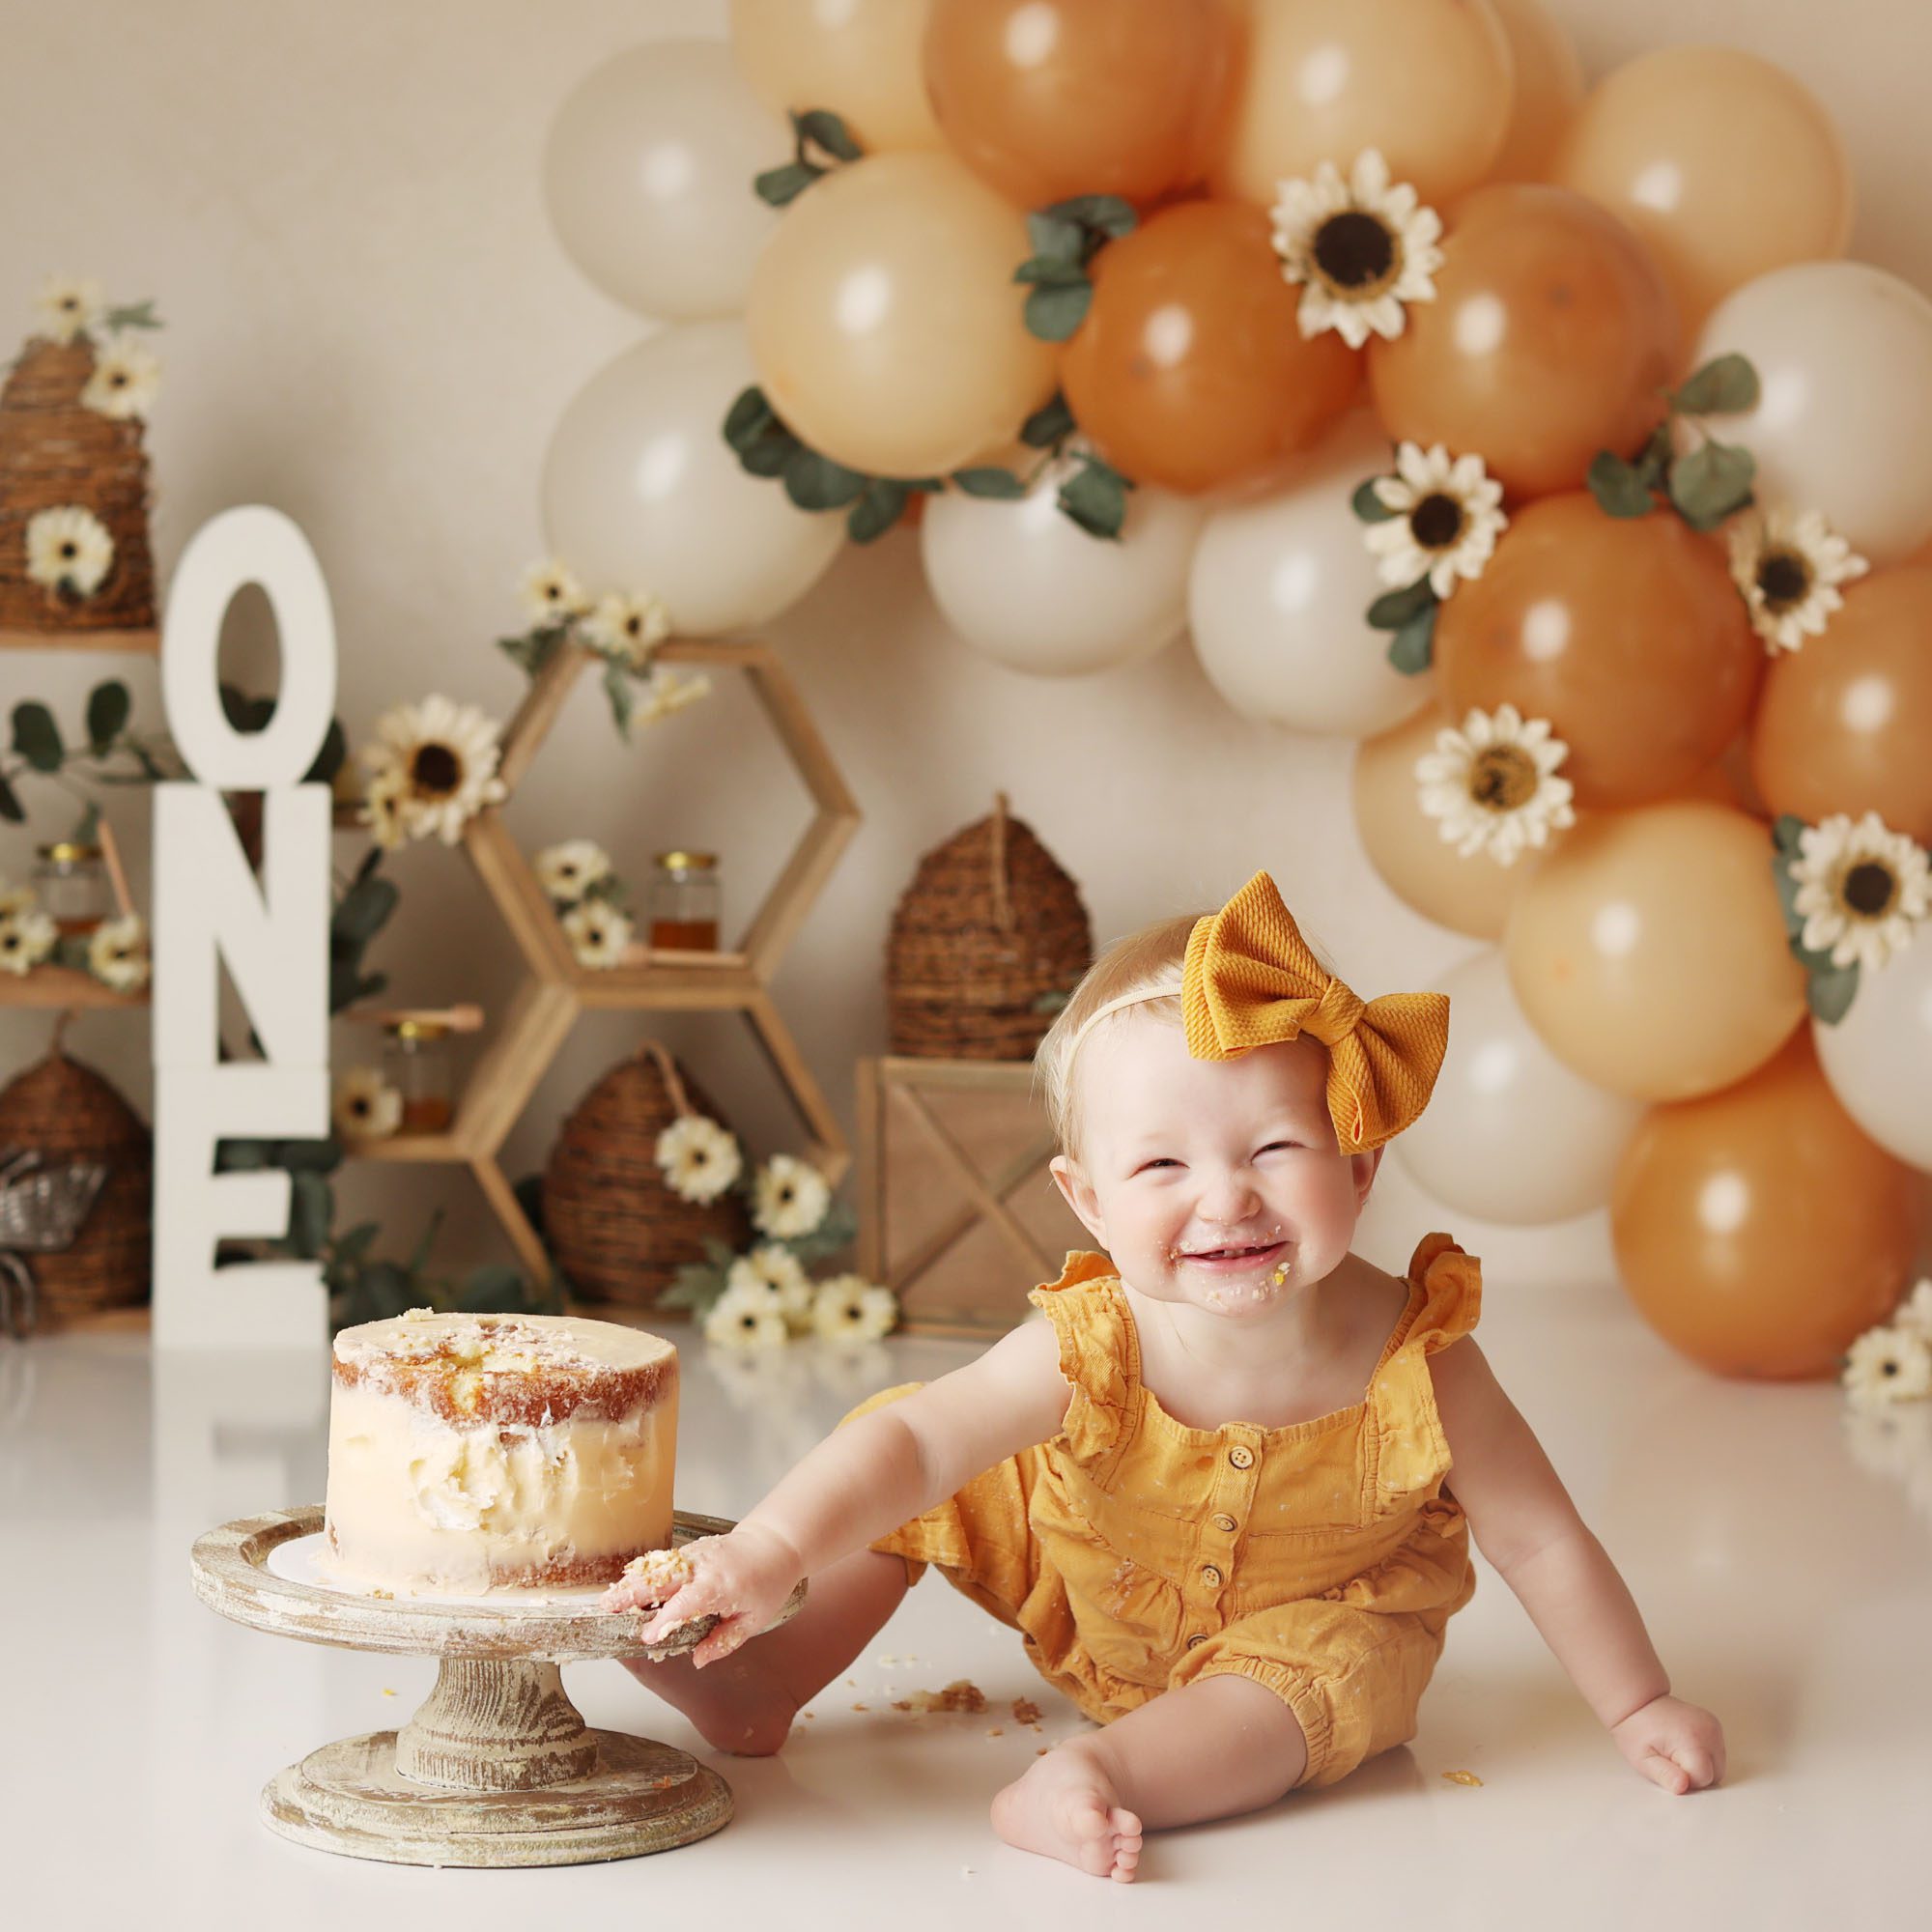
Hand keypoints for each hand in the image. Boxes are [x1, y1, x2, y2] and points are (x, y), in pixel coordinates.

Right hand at [601, 1523, 802, 1668]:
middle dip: (633, 1593)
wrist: (775, 1544)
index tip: (648, 1638)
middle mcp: (703, 1566)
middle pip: (663, 1579)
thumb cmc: (768, 1583)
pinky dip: (642, 1574)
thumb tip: (698, 1659)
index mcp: (720, 1585)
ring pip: (657, 1568)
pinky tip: (626, 1586)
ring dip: (631, 1582)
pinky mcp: (689, 1551)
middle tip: (607, 1609)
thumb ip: (724, 1641)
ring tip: (607, 1601)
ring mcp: (694, 1555)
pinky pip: (662, 1563)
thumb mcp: (754, 1619)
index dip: (665, 1620)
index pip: (686, 1603)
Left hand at [1610, 1692, 1725, 1793]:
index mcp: (1692, 1739)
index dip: (1685, 1780)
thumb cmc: (1637, 1729)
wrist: (1638, 1702)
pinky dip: (1704, 1755)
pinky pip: (1716, 1753)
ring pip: (1717, 1765)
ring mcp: (1713, 1726)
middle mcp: (1708, 1730)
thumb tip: (1682, 1787)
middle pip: (1714, 1774)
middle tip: (1670, 1758)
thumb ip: (1664, 1776)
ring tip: (1676, 1750)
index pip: (1703, 1778)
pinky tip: (1684, 1745)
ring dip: (1700, 1766)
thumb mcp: (1643, 1759)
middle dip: (1694, 1775)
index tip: (1667, 1764)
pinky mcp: (1715, 1725)